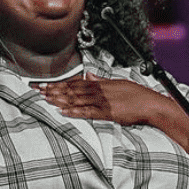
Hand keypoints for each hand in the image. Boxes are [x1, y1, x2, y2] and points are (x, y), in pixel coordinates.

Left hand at [32, 74, 188, 154]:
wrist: (151, 104)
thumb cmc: (137, 96)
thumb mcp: (118, 83)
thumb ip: (101, 80)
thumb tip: (88, 75)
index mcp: (100, 84)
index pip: (75, 83)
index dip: (58, 84)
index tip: (44, 84)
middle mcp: (99, 91)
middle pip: (72, 90)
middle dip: (53, 90)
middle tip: (36, 90)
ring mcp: (102, 101)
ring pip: (76, 100)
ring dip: (59, 99)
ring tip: (44, 99)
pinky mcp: (108, 113)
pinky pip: (87, 112)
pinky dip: (74, 111)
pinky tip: (62, 111)